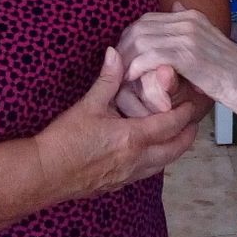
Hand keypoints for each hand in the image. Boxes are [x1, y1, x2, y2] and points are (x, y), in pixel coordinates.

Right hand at [34, 48, 197, 200]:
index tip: (192, 103)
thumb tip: (116, 52)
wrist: (43, 173)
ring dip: (173, 149)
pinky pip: (147, 172)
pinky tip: (149, 150)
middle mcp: (137, 160)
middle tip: (191, 120)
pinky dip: (156, 159)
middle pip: (175, 149)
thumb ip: (107, 79)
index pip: (171, 125)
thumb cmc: (64, 139)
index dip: (185, 113)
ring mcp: (129, 175)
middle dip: (187, 134)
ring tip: (175, 134)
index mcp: (133, 137)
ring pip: (163, 164)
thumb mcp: (88, 105)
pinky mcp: (118, 184)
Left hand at [117, 4, 236, 104]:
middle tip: (116, 69)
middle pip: (140, 27)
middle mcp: (188, 20)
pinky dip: (136, 68)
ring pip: (141, 41)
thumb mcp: (208, 41)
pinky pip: (150, 56)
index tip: (122, 58)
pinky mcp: (188, 54)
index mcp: (190, 15)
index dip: (129, 38)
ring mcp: (188, 36)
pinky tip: (133, 79)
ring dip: (127, 60)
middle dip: (123, 49)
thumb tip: (175, 4)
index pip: (147, 19)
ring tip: (122, 77)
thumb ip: (188, 26)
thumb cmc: (228, 70)